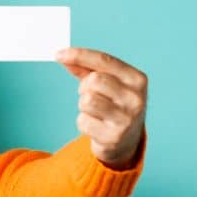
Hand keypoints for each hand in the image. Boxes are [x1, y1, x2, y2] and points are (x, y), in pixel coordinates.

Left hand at [54, 47, 146, 168]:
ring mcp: (126, 119)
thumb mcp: (108, 84)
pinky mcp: (113, 137)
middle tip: (89, 95)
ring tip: (94, 111)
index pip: (105, 60)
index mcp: (138, 80)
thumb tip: (64, 57)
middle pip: (94, 80)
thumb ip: (87, 68)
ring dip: (83, 105)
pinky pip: (83, 121)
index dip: (79, 55)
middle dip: (85, 87)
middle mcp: (136, 99)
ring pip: (87, 100)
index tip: (59, 54)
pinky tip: (96, 126)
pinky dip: (84, 122)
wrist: (127, 141)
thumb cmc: (115, 105)